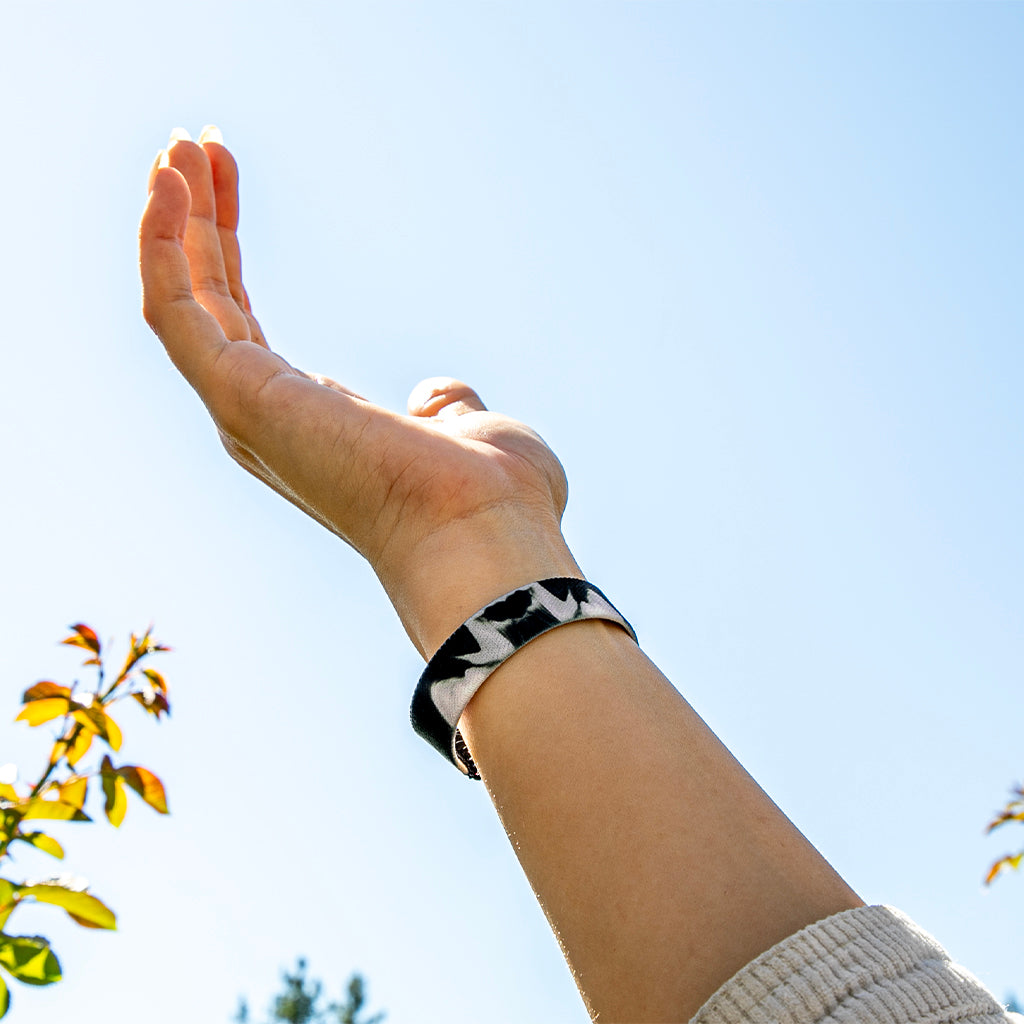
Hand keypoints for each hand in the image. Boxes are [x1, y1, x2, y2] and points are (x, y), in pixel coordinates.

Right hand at [139, 128, 580, 655]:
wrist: (489, 534)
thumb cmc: (492, 498)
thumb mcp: (470, 428)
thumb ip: (444, 406)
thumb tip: (435, 396)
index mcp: (312, 423)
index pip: (247, 323)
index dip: (228, 251)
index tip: (228, 180)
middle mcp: (267, 420)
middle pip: (212, 301)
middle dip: (198, 221)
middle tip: (194, 143)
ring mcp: (247, 412)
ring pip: (184, 301)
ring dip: (173, 219)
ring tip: (177, 142)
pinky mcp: (239, 397)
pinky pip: (177, 311)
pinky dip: (163, 243)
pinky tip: (168, 179)